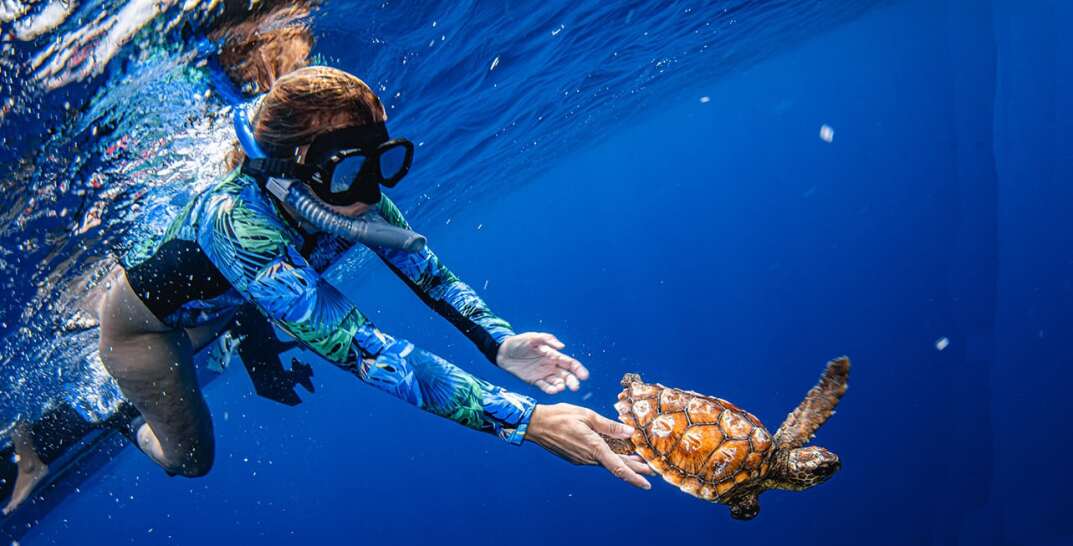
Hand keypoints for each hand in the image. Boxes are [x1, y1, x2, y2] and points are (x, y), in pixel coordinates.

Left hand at [497, 332, 588, 394]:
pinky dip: (549, 389)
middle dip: (572, 381)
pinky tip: (553, 391)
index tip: (584, 376)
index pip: (569, 363)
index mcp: (553, 355)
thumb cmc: (519, 342)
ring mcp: (543, 374)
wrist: (503, 352)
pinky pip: (544, 386)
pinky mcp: (534, 381)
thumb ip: (547, 339)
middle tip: (575, 387)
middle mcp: (551, 366)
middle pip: (566, 375)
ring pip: (557, 382)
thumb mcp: (532, 337)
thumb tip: (562, 346)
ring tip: (560, 388)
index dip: (578, 369)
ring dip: (560, 386)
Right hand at [526, 403, 652, 489]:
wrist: (536, 425)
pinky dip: (609, 457)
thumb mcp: (587, 415)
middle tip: (652, 470)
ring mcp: (582, 459)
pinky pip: (597, 459)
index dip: (634, 476)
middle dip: (635, 469)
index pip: (618, 466)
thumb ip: (608, 425)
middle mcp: (589, 458)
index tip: (647, 484)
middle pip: (616, 466)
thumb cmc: (560, 416)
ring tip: (638, 459)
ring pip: (607, 462)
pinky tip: (615, 452)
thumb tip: (628, 432)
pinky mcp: (576, 458)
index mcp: (594, 447)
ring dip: (622, 462)